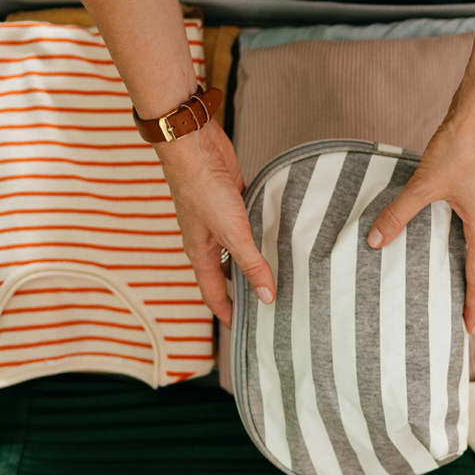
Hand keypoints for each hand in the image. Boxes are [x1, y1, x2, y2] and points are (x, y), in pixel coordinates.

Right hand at [156, 120, 274, 327]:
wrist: (193, 144)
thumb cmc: (200, 187)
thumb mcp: (230, 231)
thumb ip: (250, 263)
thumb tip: (266, 296)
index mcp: (200, 253)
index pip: (213, 294)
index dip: (229, 314)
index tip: (247, 330)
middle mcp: (207, 240)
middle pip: (226, 274)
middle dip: (245, 289)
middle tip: (270, 302)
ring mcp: (219, 219)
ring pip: (239, 248)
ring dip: (256, 258)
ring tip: (282, 270)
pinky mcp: (231, 199)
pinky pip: (248, 223)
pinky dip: (262, 231)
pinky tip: (280, 234)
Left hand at [367, 99, 474, 332]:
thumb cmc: (462, 146)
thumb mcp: (425, 184)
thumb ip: (399, 213)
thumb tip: (376, 240)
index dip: (473, 303)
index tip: (467, 327)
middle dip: (472, 287)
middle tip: (459, 308)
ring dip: (468, 261)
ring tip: (450, 277)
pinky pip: (473, 222)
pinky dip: (461, 236)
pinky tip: (442, 232)